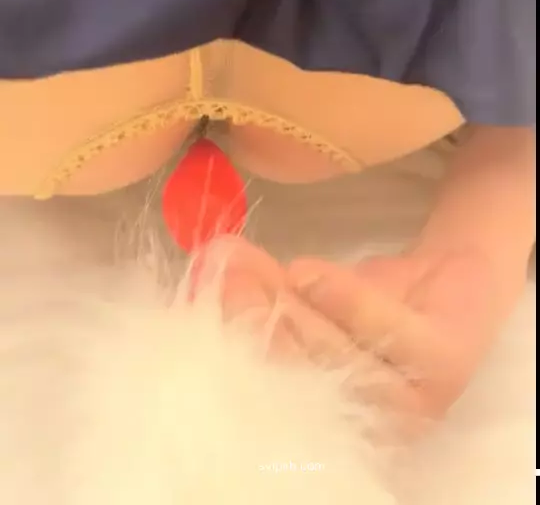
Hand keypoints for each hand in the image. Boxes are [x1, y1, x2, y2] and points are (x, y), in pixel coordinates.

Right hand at [191, 237, 500, 430]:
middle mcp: (367, 423)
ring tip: (257, 268)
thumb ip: (260, 285)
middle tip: (224, 275)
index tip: (198, 299)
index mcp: (327, 419)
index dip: (229, 348)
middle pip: (297, 379)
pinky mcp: (444, 362)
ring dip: (291, 310)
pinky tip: (309, 274)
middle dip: (253, 322)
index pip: (267, 396)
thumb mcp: (304, 293)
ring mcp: (412, 401)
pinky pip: (388, 333)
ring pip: (337, 360)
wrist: (449, 273)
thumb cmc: (367, 297)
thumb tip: (209, 261)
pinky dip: (346, 302)